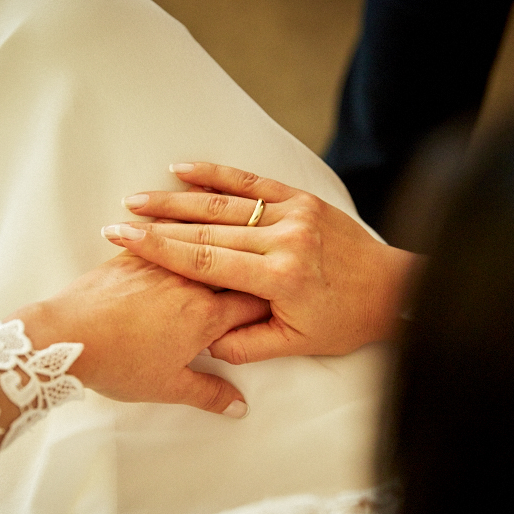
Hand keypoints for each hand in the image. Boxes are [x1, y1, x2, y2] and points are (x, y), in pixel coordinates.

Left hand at [10, 251, 268, 416]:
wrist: (65, 336)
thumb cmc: (117, 362)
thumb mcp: (168, 387)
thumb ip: (209, 394)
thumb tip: (237, 405)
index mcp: (206, 316)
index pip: (253, 303)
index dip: (267, 306)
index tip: (273, 306)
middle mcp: (190, 283)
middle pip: (231, 272)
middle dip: (244, 277)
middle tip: (251, 280)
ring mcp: (160, 265)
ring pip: (201, 249)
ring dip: (214, 254)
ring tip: (223, 250)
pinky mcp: (132, 257)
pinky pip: (164, 240)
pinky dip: (176, 240)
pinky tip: (177, 236)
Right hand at [100, 162, 418, 359]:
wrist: (393, 289)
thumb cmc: (345, 321)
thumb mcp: (296, 344)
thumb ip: (247, 345)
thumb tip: (206, 343)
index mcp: (280, 278)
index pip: (206, 261)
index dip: (161, 251)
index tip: (126, 241)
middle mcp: (284, 239)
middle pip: (206, 230)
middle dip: (158, 225)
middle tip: (119, 221)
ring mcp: (293, 213)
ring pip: (223, 204)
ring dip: (177, 200)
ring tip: (139, 199)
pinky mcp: (300, 198)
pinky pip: (252, 182)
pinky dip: (215, 174)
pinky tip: (183, 168)